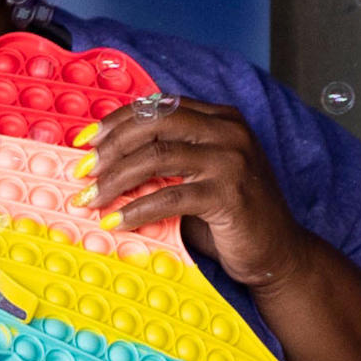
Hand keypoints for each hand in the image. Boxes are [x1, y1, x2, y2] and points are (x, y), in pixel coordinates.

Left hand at [89, 93, 314, 291]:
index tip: (83, 142)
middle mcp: (229, 131)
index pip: (158, 106)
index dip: (116, 121)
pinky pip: (170, 196)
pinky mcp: (230, 194)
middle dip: (110, 147)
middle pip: (154, 124)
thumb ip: (165, 163)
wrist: (279, 254)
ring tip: (91, 199)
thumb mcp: (198, 177)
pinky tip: (117, 222)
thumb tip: (104, 162)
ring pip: (157, 157)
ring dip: (115, 179)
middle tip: (81, 172)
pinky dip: (137, 210)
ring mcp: (232, 160)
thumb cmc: (231, 217)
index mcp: (221, 118)